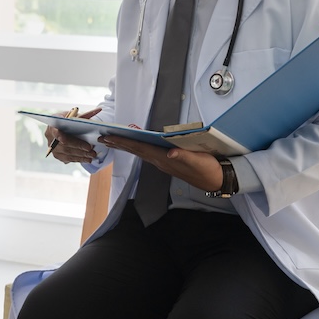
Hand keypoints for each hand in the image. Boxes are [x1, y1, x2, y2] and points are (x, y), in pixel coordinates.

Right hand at [46, 108, 101, 163]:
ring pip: (66, 153)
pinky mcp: (57, 155)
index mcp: (52, 124)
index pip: (54, 131)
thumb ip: (85, 114)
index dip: (59, 136)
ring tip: (92, 155)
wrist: (64, 127)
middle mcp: (50, 137)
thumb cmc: (70, 120)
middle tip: (90, 148)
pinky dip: (78, 159)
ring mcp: (52, 148)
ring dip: (80, 155)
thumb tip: (99, 109)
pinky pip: (68, 159)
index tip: (64, 140)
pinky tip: (88, 159)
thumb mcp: (76, 115)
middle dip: (77, 146)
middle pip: (63, 144)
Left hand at [99, 135, 223, 190]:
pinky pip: (147, 154)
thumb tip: (170, 153)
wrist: (217, 180)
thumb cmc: (208, 168)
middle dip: (118, 144)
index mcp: (165, 159)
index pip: (140, 149)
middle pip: (135, 151)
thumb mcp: (198, 161)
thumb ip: (184, 156)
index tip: (109, 138)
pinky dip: (136, 149)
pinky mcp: (167, 162)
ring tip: (111, 141)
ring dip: (125, 147)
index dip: (124, 142)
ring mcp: (163, 163)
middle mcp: (161, 162)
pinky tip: (133, 146)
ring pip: (140, 153)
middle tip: (102, 138)